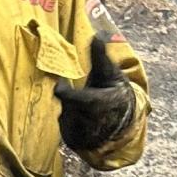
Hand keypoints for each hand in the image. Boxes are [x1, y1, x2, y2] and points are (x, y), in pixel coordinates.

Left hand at [53, 36, 135, 153]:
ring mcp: (83, 134)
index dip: (69, 95)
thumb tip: (96, 35)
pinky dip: (64, 118)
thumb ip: (100, 57)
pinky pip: (61, 126)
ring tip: (73, 102)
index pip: (83, 101)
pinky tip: (72, 113)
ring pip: (63, 118)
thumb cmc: (113, 90)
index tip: (57, 87)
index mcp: (102, 103)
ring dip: (65, 109)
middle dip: (66, 100)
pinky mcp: (73, 140)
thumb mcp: (110, 72)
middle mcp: (93, 122)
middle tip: (63, 89)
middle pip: (68, 109)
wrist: (119, 119)